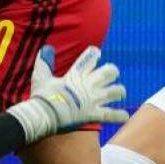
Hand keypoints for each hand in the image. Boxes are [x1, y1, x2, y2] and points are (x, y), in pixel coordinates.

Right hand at [7, 45, 127, 142]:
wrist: (44, 115)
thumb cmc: (42, 96)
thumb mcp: (40, 77)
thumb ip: (44, 62)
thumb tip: (46, 48)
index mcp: (75, 76)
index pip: (88, 60)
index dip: (94, 55)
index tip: (97, 53)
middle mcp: (87, 85)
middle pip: (108, 72)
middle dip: (112, 72)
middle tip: (111, 74)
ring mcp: (92, 100)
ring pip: (115, 91)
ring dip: (119, 91)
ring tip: (119, 93)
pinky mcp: (93, 114)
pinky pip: (111, 115)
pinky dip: (119, 115)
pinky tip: (124, 115)